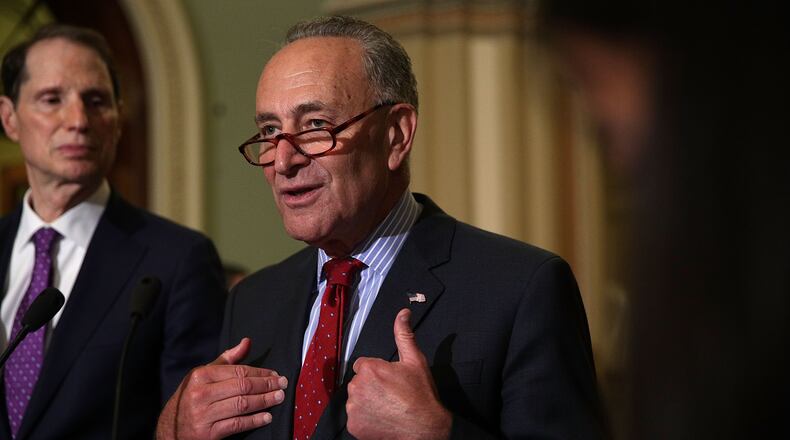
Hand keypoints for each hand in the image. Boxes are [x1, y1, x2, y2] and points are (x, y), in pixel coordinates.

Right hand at [156, 338, 287, 439]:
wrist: (170, 429)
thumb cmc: (190, 398)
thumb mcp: (204, 376)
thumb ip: (227, 360)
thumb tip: (247, 342)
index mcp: (201, 376)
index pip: (238, 372)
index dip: (260, 373)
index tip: (275, 374)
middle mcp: (201, 394)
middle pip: (242, 387)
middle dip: (266, 385)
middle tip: (283, 384)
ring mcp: (204, 414)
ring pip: (242, 404)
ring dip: (264, 401)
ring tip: (279, 398)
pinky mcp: (208, 433)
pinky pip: (236, 424)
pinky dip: (254, 420)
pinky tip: (267, 416)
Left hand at [346, 309, 450, 439]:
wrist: (425, 428)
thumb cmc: (421, 394)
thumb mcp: (415, 360)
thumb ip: (404, 335)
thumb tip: (403, 313)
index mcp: (369, 368)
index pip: (363, 365)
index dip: (377, 372)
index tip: (390, 381)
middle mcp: (357, 387)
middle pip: (358, 382)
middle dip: (371, 386)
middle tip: (390, 395)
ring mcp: (354, 408)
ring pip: (356, 400)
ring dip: (366, 402)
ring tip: (387, 407)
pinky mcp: (354, 425)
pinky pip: (355, 418)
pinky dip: (365, 419)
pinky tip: (381, 419)